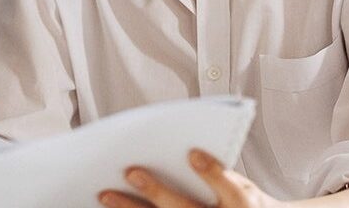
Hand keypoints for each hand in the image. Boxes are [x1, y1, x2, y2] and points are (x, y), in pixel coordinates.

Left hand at [100, 149, 283, 207]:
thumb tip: (175, 147)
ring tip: (105, 194)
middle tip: (132, 172)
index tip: (192, 153)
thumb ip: (214, 171)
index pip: (231, 191)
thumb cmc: (235, 200)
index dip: (213, 173)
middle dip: (157, 192)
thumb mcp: (239, 185)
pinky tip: (109, 207)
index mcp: (243, 205)